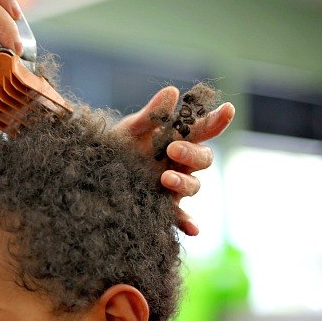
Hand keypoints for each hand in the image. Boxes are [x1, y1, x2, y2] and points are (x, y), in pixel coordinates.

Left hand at [117, 87, 234, 235]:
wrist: (94, 176)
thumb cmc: (115, 148)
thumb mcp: (130, 130)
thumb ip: (151, 114)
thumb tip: (172, 91)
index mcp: (176, 139)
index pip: (202, 129)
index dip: (217, 120)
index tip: (227, 109)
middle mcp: (180, 163)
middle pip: (203, 159)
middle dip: (192, 153)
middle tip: (172, 149)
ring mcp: (174, 186)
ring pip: (194, 185)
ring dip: (184, 182)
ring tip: (165, 179)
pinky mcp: (164, 207)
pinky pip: (180, 217)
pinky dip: (188, 222)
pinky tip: (193, 229)